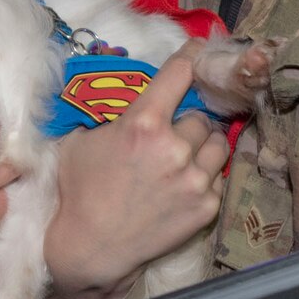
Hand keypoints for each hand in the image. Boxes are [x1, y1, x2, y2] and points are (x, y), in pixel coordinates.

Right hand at [46, 43, 228, 298]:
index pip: (180, 73)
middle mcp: (175, 147)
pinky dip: (204, 176)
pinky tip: (182, 184)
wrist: (92, 247)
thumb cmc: (80, 190)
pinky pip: (217, 176)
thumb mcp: (81, 140)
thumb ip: (110, 113)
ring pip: (218, 144)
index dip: (193, 56)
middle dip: (188, 120)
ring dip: (203, 145)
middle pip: (201, 115)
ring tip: (184, 156)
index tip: (201, 50)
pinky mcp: (206, 206)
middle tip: (173, 131)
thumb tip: (125, 92)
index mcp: (143, 124)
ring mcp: (195, 179)